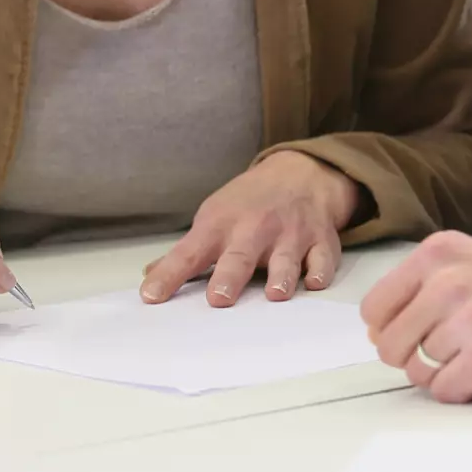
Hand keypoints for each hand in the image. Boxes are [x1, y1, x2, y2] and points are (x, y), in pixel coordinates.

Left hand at [139, 150, 357, 305]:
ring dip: (282, 276)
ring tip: (276, 294)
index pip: (189, 253)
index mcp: (220, 226)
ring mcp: (290, 235)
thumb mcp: (213, 217)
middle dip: (230, 276)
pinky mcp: (320, 241)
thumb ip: (187, 253)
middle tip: (219, 298)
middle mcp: (254, 230)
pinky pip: (323, 258)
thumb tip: (149, 278)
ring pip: (286, 259)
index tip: (151, 296)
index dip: (169, 275)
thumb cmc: (250, 203)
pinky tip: (314, 283)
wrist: (300, 174)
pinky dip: (320, 270)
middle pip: (239, 256)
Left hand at [359, 232, 471, 401]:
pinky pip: (444, 391)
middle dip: (415, 356)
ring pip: (416, 371)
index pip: (374, 308)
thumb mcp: (470, 263)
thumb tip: (376, 330)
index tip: (417, 332)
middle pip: (390, 344)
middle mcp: (447, 281)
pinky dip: (463, 390)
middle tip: (451, 349)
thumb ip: (420, 287)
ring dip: (442, 373)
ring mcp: (467, 320)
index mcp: (438, 253)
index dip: (390, 329)